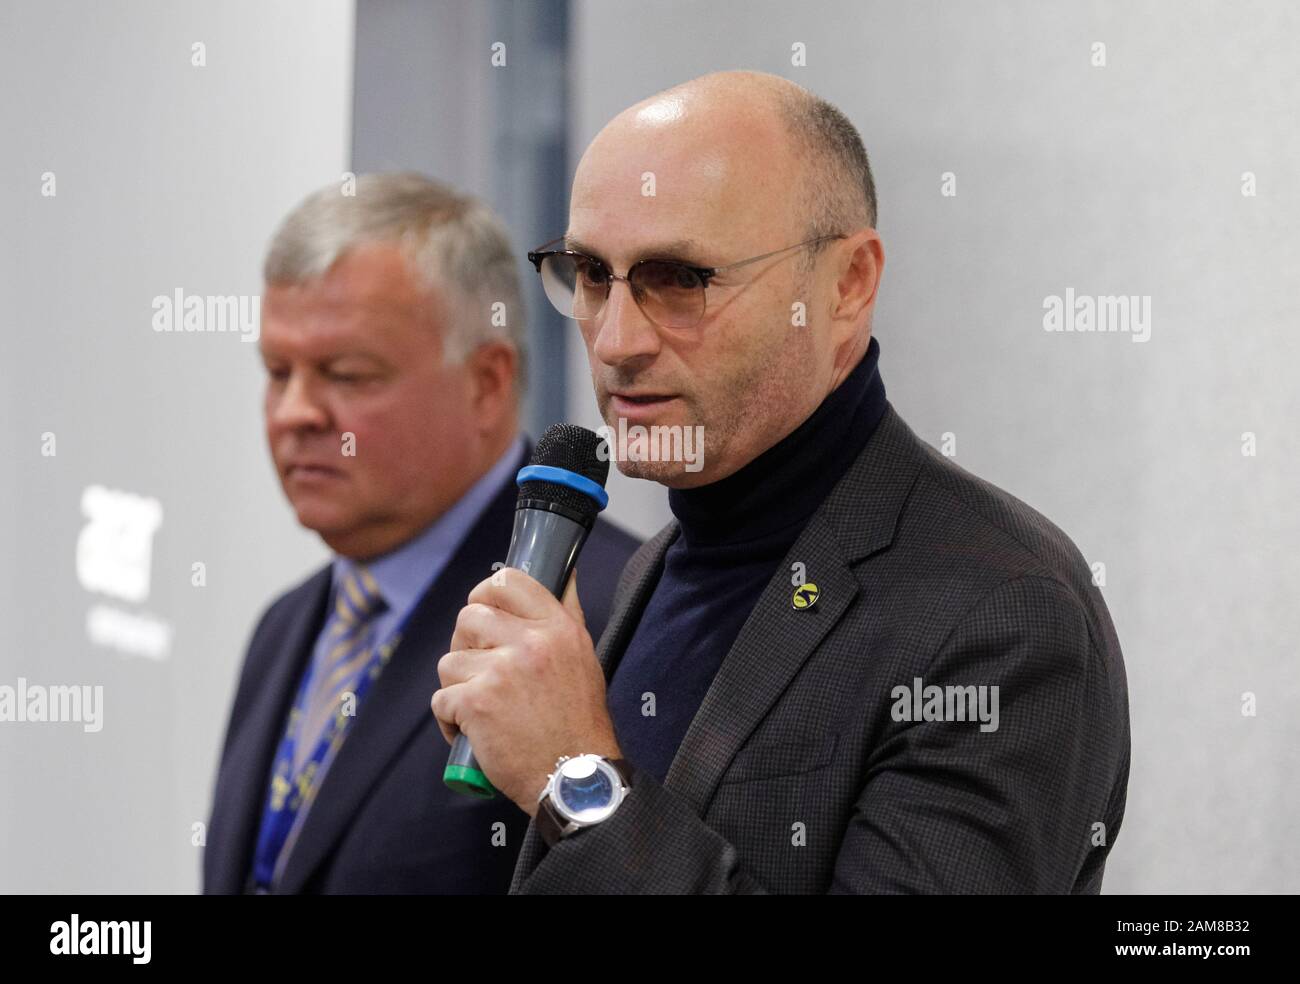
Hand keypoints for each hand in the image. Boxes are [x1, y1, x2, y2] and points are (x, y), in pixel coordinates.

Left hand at [431, 566, 621, 814]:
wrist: (575, 777)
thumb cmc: (579, 721)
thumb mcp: (584, 656)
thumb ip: (568, 613)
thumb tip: (565, 572)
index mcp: (558, 627)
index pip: (507, 580)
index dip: (486, 595)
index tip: (485, 615)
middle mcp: (530, 642)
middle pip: (469, 617)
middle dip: (466, 645)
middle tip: (482, 672)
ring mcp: (501, 672)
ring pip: (449, 661)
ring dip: (458, 687)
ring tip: (481, 708)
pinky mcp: (476, 703)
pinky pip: (441, 699)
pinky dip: (450, 720)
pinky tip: (472, 732)